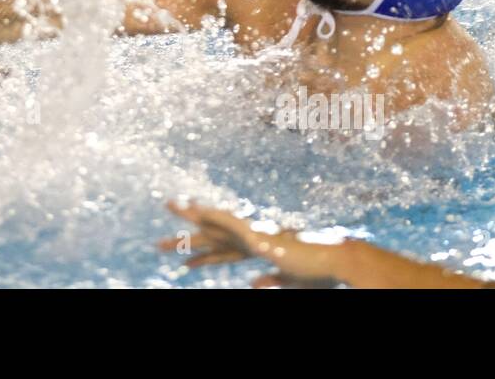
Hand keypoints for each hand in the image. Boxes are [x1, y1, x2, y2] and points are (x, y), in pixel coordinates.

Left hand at [159, 200, 346, 284]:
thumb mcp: (288, 280)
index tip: (184, 261)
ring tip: (168, 211)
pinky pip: (231, 222)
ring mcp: (254, 235)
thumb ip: (270, 279)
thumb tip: (254, 283)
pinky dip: (213, 216)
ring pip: (214, 228)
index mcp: (258, 249)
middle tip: (159, 245)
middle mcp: (252, 238)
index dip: (202, 256)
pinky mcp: (259, 236)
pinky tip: (195, 212)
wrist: (335, 260)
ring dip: (189, 221)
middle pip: (211, 239)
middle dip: (185, 241)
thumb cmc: (318, 272)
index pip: (223, 252)